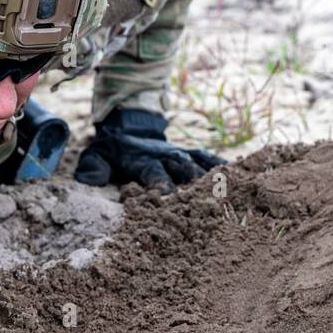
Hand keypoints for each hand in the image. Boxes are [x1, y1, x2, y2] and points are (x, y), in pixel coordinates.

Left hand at [75, 108, 225, 192]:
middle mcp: (167, 156)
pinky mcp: (194, 155)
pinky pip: (212, 161)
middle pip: (184, 171)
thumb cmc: (112, 151)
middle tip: (208, 204)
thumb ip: (92, 167)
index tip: (168, 200)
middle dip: (194, 188)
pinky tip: (244, 181)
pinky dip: (226, 169)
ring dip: (215, 180)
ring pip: (202, 166)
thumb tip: (89, 178)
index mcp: (143, 160)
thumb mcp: (95, 155)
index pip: (154, 174)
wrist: (130, 128)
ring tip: (232, 194)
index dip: (161, 186)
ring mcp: (183, 154)